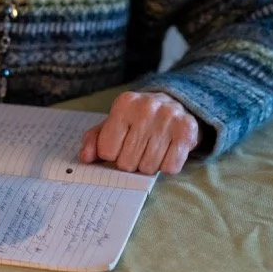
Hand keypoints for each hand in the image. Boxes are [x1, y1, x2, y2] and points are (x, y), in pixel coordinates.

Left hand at [79, 91, 199, 175]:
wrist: (177, 103)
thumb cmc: (138, 119)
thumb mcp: (114, 123)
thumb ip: (94, 139)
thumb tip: (85, 157)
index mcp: (124, 104)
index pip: (107, 150)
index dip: (112, 154)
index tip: (120, 145)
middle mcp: (146, 107)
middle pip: (127, 162)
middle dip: (131, 162)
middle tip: (139, 148)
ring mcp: (168, 118)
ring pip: (148, 167)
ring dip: (149, 165)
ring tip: (153, 148)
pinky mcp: (187, 130)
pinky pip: (170, 168)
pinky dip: (167, 166)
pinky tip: (167, 151)